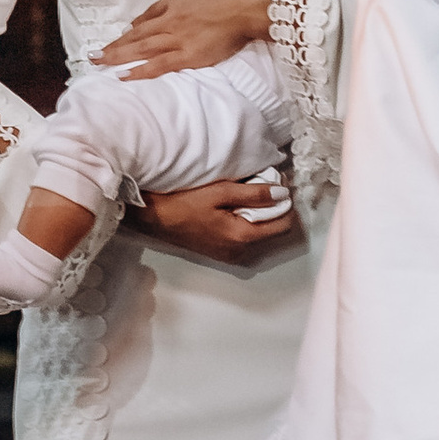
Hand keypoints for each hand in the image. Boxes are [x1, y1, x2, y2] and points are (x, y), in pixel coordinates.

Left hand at [98, 0, 274, 77]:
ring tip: (99, 64)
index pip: (142, 23)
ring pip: (142, 50)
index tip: (111, 43)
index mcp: (171, 6)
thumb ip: (168, 5)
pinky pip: (160, 65)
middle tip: (92, 57)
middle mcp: (170, 22)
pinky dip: (141, 70)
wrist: (246, 0)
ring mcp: (178, 39)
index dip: (125, 35)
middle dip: (113, 47)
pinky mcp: (190, 55)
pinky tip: (124, 75)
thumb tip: (147, 18)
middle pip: (136, 37)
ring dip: (118, 57)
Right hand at [123, 178, 302, 265]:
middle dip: (274, 208)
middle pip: (274, 230)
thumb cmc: (183, 202)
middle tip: (264, 185)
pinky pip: (246, 238)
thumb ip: (255, 194)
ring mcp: (230, 255)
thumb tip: (283, 193)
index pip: (283, 224)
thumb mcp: (220, 192)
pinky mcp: (221, 253)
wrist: (153, 217)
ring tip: (248, 195)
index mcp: (242, 236)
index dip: (285, 203)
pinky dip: (247, 223)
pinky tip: (234, 208)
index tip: (279, 184)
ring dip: (260, 215)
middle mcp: (240, 252)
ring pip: (260, 235)